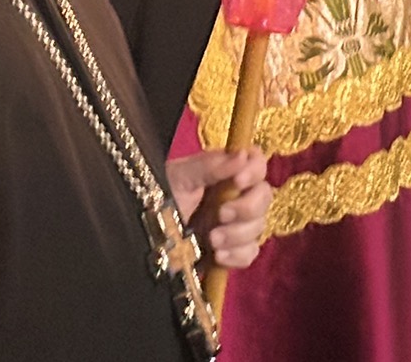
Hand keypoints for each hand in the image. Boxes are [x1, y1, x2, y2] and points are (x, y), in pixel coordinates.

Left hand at [167, 147, 273, 269]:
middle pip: (265, 196)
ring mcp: (236, 225)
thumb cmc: (158, 200)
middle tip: (221, 215)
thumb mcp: (179, 178)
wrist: (145, 240)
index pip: (257, 163)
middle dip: (247, 208)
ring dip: (237, 235)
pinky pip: (250, 253)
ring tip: (211, 239)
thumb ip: (210, 166)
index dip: (255, 170)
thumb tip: (242, 154)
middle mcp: (235, 196)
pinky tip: (217, 256)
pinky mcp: (232, 251)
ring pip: (259, 227)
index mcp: (224, 173)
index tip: (239, 180)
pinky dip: (237, 255)